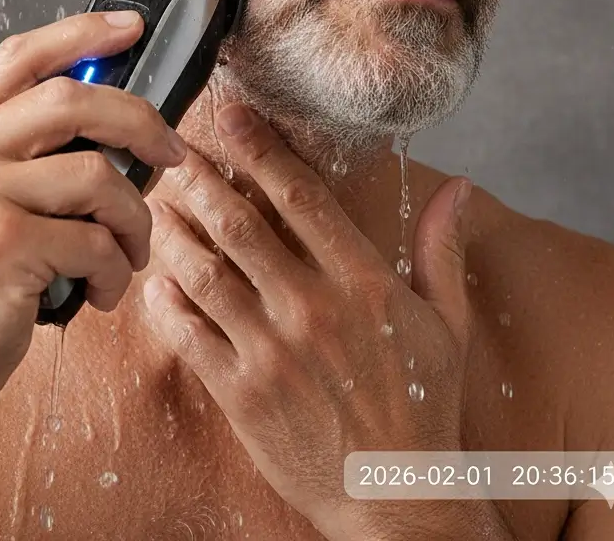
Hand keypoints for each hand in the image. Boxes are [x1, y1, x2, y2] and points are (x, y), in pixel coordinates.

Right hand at [0, 10, 187, 429]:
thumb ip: (22, 158)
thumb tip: (113, 130)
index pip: (20, 56)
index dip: (81, 31)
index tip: (131, 27)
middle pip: (72, 99)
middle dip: (140, 121)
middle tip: (172, 151)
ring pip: (98, 176)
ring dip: (134, 219)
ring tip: (127, 253)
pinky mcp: (0, 245)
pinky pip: (96, 241)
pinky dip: (116, 270)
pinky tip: (99, 292)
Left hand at [141, 102, 483, 540]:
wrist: (396, 500)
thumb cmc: (426, 409)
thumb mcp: (450, 325)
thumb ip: (443, 250)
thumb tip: (457, 188)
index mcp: (362, 283)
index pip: (301, 195)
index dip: (260, 147)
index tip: (231, 114)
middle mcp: (311, 308)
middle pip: (239, 223)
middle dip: (199, 179)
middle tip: (172, 152)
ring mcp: (271, 352)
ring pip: (204, 272)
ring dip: (174, 233)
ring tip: (156, 207)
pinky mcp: (240, 393)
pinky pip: (188, 334)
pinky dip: (165, 302)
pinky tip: (155, 280)